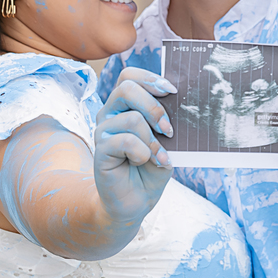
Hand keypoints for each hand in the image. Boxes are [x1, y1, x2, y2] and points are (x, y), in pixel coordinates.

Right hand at [93, 68, 175, 224]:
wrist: (135, 201)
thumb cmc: (150, 168)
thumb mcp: (164, 140)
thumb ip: (165, 121)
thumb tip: (178, 102)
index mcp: (124, 105)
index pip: (129, 75)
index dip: (150, 78)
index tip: (172, 92)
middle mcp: (110, 113)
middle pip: (126, 87)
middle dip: (154, 107)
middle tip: (168, 129)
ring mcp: (103, 130)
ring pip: (132, 118)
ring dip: (153, 140)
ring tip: (158, 156)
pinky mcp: (100, 149)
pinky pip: (126, 141)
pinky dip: (143, 153)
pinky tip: (145, 162)